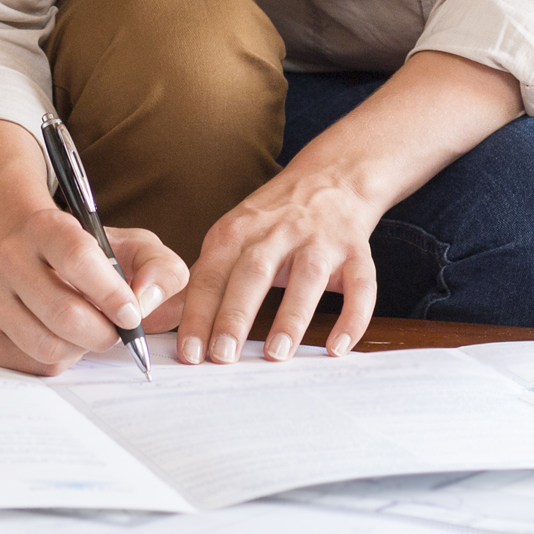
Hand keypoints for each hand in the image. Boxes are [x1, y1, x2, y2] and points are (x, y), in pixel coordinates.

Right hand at [0, 212, 187, 376]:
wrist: (35, 258)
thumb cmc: (93, 257)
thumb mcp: (135, 248)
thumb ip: (160, 268)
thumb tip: (146, 301)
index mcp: (45, 227)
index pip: (77, 259)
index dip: (110, 294)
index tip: (132, 314)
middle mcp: (8, 257)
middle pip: (64, 313)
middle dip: (104, 332)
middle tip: (115, 330)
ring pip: (48, 346)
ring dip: (82, 349)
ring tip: (89, 331)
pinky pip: (33, 366)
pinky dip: (61, 361)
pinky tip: (65, 339)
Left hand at [176, 169, 380, 365]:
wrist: (334, 176)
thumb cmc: (276, 217)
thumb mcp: (235, 231)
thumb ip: (211, 272)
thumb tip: (173, 318)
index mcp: (238, 230)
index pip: (211, 274)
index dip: (197, 313)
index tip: (189, 353)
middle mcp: (278, 232)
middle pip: (252, 273)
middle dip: (234, 315)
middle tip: (222, 357)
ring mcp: (319, 240)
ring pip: (306, 277)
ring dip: (290, 316)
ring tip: (275, 354)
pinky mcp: (356, 251)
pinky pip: (360, 285)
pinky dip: (352, 318)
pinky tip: (337, 348)